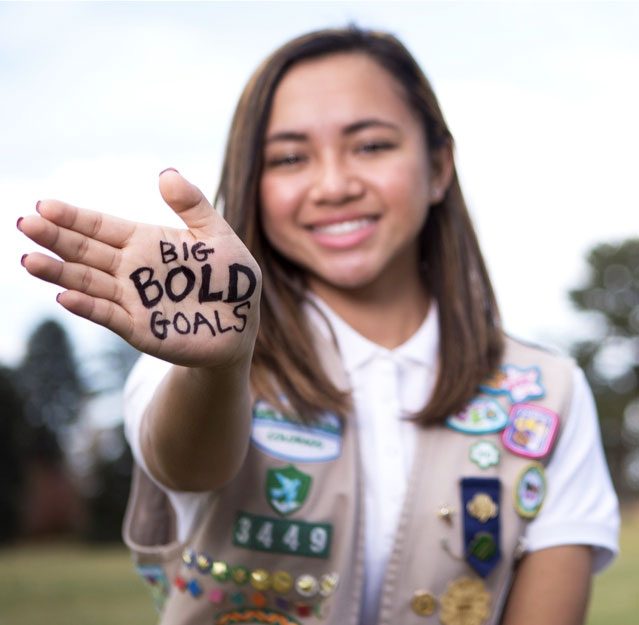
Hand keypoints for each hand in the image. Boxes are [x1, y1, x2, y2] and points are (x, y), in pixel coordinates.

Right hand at [18, 170, 261, 368]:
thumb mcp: (217, 236)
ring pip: (88, 283)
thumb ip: (193, 205)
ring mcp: (132, 300)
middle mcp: (131, 270)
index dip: (74, 217)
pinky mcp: (140, 328)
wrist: (240, 324)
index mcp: (146, 242)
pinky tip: (65, 297)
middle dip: (56, 238)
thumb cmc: (229, 277)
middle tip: (26, 225)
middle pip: (86, 251)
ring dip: (60, 273)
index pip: (102, 226)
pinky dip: (89, 307)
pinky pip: (110, 316)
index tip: (44, 206)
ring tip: (30, 259)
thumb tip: (165, 173)